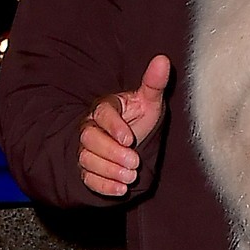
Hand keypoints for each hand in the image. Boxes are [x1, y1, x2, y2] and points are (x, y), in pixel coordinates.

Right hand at [79, 55, 170, 196]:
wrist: (132, 145)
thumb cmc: (139, 118)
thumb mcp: (149, 102)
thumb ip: (153, 84)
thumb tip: (163, 60)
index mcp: (104, 108)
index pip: (101, 114)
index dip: (113, 126)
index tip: (128, 138)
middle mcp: (90, 129)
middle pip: (90, 140)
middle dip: (112, 153)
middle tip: (134, 162)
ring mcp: (87, 150)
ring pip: (88, 160)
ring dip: (110, 171)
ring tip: (131, 176)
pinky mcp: (88, 170)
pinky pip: (89, 179)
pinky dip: (104, 186)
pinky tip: (121, 189)